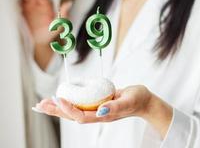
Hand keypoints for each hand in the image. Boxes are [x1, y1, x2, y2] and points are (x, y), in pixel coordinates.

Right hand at [18, 0, 71, 44]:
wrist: (40, 44)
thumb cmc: (50, 34)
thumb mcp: (60, 25)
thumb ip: (65, 14)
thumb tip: (69, 3)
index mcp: (48, 7)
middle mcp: (39, 6)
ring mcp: (30, 9)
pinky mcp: (22, 13)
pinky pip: (18, 5)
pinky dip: (16, 1)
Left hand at [35, 85, 172, 136]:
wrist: (143, 101)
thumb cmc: (138, 99)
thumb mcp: (130, 100)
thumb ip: (116, 106)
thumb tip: (101, 110)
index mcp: (105, 116)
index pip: (82, 116)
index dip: (69, 109)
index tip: (59, 99)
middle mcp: (98, 115)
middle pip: (72, 116)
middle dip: (56, 111)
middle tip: (40, 105)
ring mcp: (97, 110)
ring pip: (73, 111)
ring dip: (58, 107)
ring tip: (44, 103)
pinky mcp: (97, 104)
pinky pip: (80, 104)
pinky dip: (68, 102)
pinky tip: (61, 98)